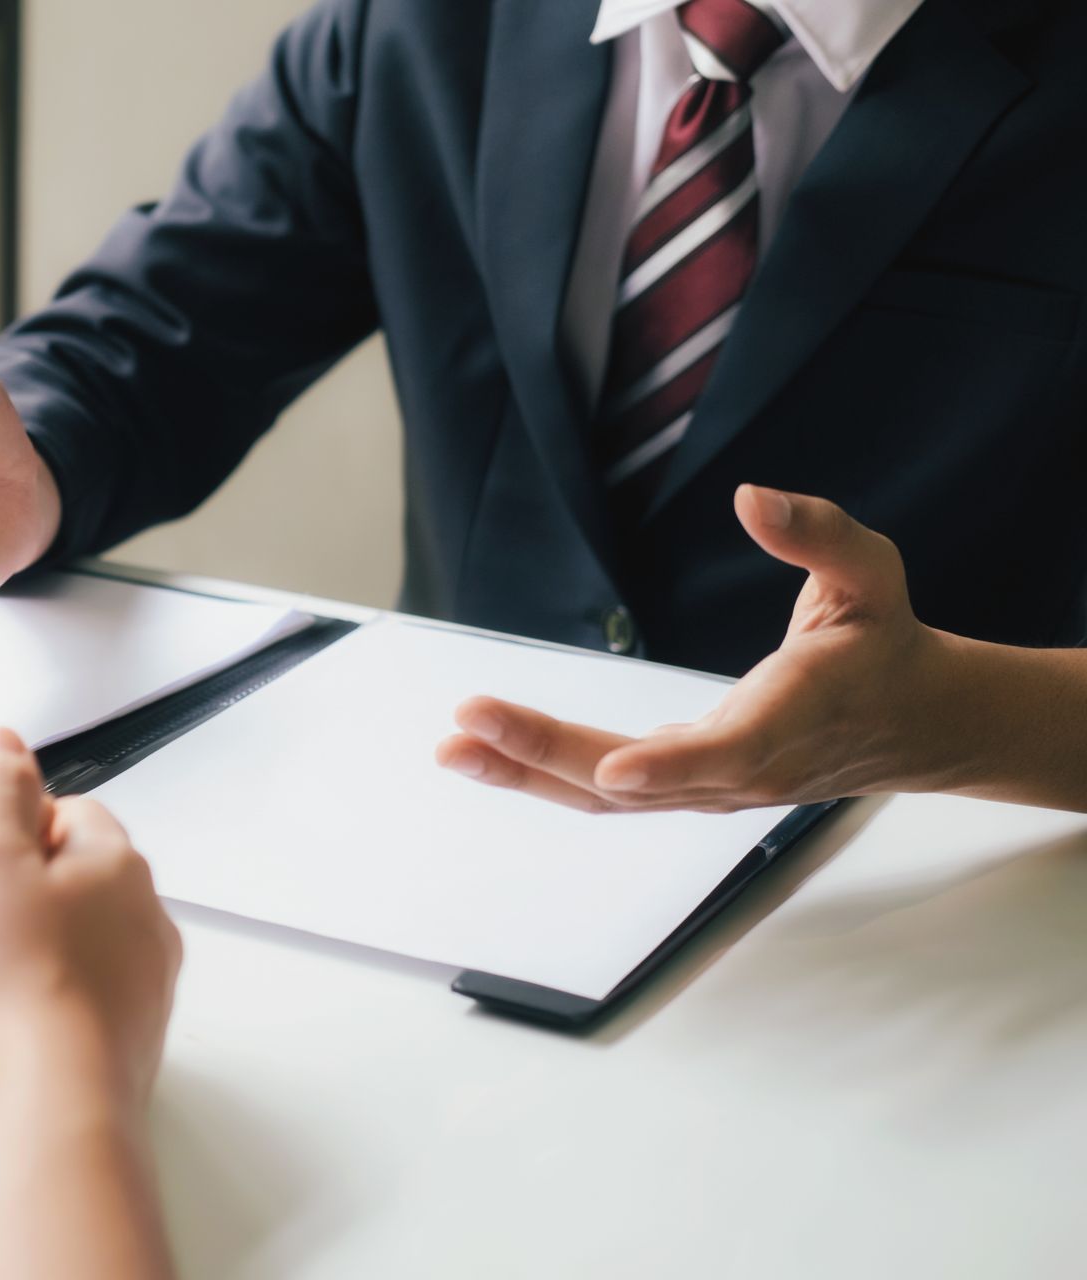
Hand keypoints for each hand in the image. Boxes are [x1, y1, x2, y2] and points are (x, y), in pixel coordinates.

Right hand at [0, 729, 181, 1116]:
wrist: (44, 1104)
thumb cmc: (16, 984)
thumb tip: (6, 744)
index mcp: (118, 866)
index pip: (67, 814)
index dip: (3, 829)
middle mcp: (142, 925)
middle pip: (57, 891)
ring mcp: (136, 991)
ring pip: (48, 958)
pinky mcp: (117, 1049)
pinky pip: (52, 1016)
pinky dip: (4, 1019)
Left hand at [435, 485, 967, 812]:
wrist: (912, 724)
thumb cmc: (884, 642)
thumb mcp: (872, 573)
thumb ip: (820, 535)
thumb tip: (753, 498)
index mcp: (795, 717)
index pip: (732, 752)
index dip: (676, 764)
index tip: (616, 770)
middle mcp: (744, 770)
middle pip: (635, 780)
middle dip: (546, 753)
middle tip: (467, 722)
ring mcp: (709, 790)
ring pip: (606, 796)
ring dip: (524, 772)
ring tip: (450, 747)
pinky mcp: (686, 788)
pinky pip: (604, 791)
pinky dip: (541, 775)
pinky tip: (482, 753)